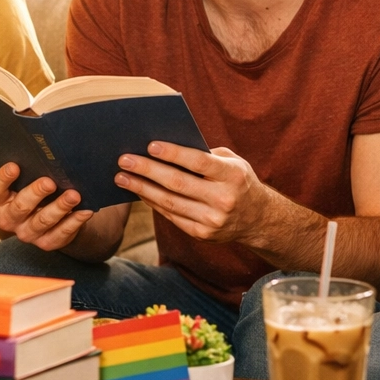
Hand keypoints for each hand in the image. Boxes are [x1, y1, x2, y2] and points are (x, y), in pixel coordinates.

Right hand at [0, 163, 92, 251]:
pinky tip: (85, 210)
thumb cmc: (36, 190)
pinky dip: (75, 221)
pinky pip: (61, 233)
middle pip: (20, 207)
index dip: (3, 178)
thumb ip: (26, 166)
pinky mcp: (46, 242)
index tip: (15, 166)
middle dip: (35, 193)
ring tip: (74, 195)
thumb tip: (37, 141)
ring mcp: (28, 233)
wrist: (52, 217)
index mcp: (0, 200)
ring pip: (42, 221)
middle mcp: (10, 218)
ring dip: (59, 207)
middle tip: (49, 182)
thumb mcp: (26, 179)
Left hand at [114, 143, 264, 242]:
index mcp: (232, 175)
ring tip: (122, 177)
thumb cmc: (238, 180)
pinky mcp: (202, 234)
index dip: (173, 153)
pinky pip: (171, 216)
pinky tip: (139, 192)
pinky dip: (153, 202)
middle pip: (178, 183)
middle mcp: (223, 199)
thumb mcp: (232, 162)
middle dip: (147, 170)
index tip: (150, 145)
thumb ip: (205, 154)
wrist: (258, 219)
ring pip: (169, 202)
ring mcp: (212, 220)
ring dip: (142, 189)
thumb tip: (166, 147)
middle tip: (124, 160)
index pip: (198, 162)